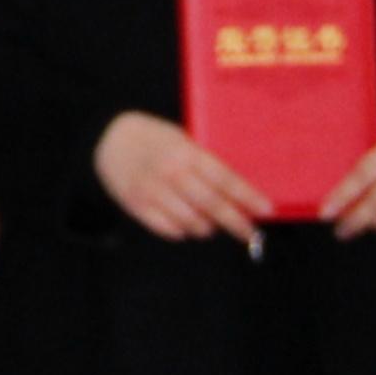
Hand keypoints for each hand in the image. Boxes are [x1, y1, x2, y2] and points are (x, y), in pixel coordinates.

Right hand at [92, 110, 268, 244]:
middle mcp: (170, 172)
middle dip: (236, 222)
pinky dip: (182, 231)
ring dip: (207, 227)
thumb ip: (204, 162)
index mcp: (185, 151)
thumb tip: (237, 193)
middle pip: (211, 204)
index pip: (224, 178)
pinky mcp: (137, 206)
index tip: (266, 210)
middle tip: (251, 235)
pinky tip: (185, 223)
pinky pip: (169, 230)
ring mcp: (152, 191)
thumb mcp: (181, 139)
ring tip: (210, 224)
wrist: (109, 139)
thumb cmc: (155, 139)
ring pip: (191, 222)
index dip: (247, 196)